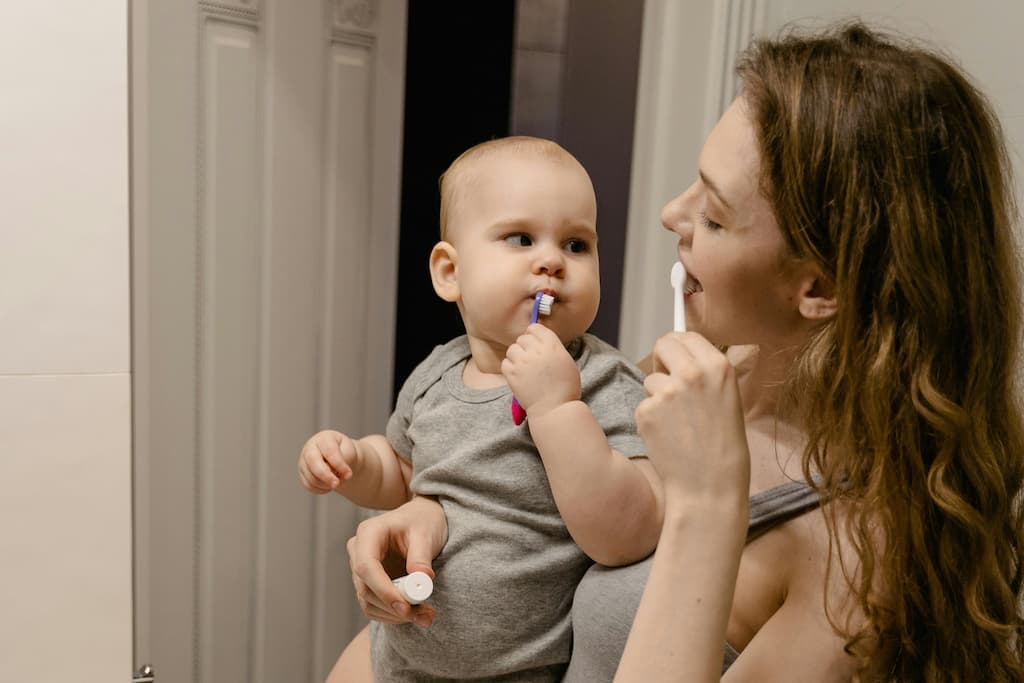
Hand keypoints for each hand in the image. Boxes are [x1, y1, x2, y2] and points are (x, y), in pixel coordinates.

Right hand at [297, 430, 358, 492]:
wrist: (342, 458)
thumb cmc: (346, 453)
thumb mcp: (349, 453)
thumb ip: (342, 460)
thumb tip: (331, 472)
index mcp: (324, 438)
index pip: (329, 451)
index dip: (338, 464)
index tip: (349, 475)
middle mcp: (310, 448)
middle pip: (314, 463)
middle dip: (326, 476)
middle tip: (337, 484)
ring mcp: (304, 461)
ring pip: (311, 477)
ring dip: (326, 484)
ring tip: (337, 482)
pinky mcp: (302, 473)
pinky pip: (309, 485)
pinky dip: (321, 489)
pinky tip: (329, 485)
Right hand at [347, 496, 447, 626]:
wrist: (421, 519)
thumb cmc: (422, 520)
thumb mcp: (425, 533)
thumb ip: (421, 556)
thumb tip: (422, 579)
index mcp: (368, 533)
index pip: (366, 567)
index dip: (383, 591)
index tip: (405, 607)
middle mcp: (358, 552)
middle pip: (365, 588)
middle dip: (394, 607)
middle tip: (424, 614)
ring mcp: (361, 569)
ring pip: (368, 602)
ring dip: (395, 615)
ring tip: (426, 615)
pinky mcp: (369, 583)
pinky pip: (374, 606)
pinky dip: (393, 615)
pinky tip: (416, 613)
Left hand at [502, 323, 580, 416]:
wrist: (555, 408)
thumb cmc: (565, 387)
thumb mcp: (566, 360)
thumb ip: (552, 347)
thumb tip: (539, 340)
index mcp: (552, 345)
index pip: (535, 328)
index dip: (534, 334)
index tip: (535, 342)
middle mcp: (536, 351)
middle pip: (522, 338)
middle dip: (525, 346)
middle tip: (531, 358)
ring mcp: (522, 362)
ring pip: (512, 349)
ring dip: (517, 356)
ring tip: (524, 367)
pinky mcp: (512, 374)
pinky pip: (505, 362)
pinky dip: (510, 367)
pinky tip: (519, 375)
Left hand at [636, 332, 749, 505]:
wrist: (711, 486)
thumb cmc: (722, 447)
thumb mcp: (727, 399)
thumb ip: (705, 374)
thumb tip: (680, 354)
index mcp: (719, 366)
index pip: (687, 336)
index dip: (678, 348)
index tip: (675, 358)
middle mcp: (693, 373)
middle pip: (664, 344)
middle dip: (662, 360)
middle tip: (669, 384)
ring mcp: (667, 391)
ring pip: (651, 379)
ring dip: (657, 396)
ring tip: (678, 424)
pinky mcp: (647, 411)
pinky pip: (643, 405)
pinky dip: (650, 419)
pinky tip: (668, 437)